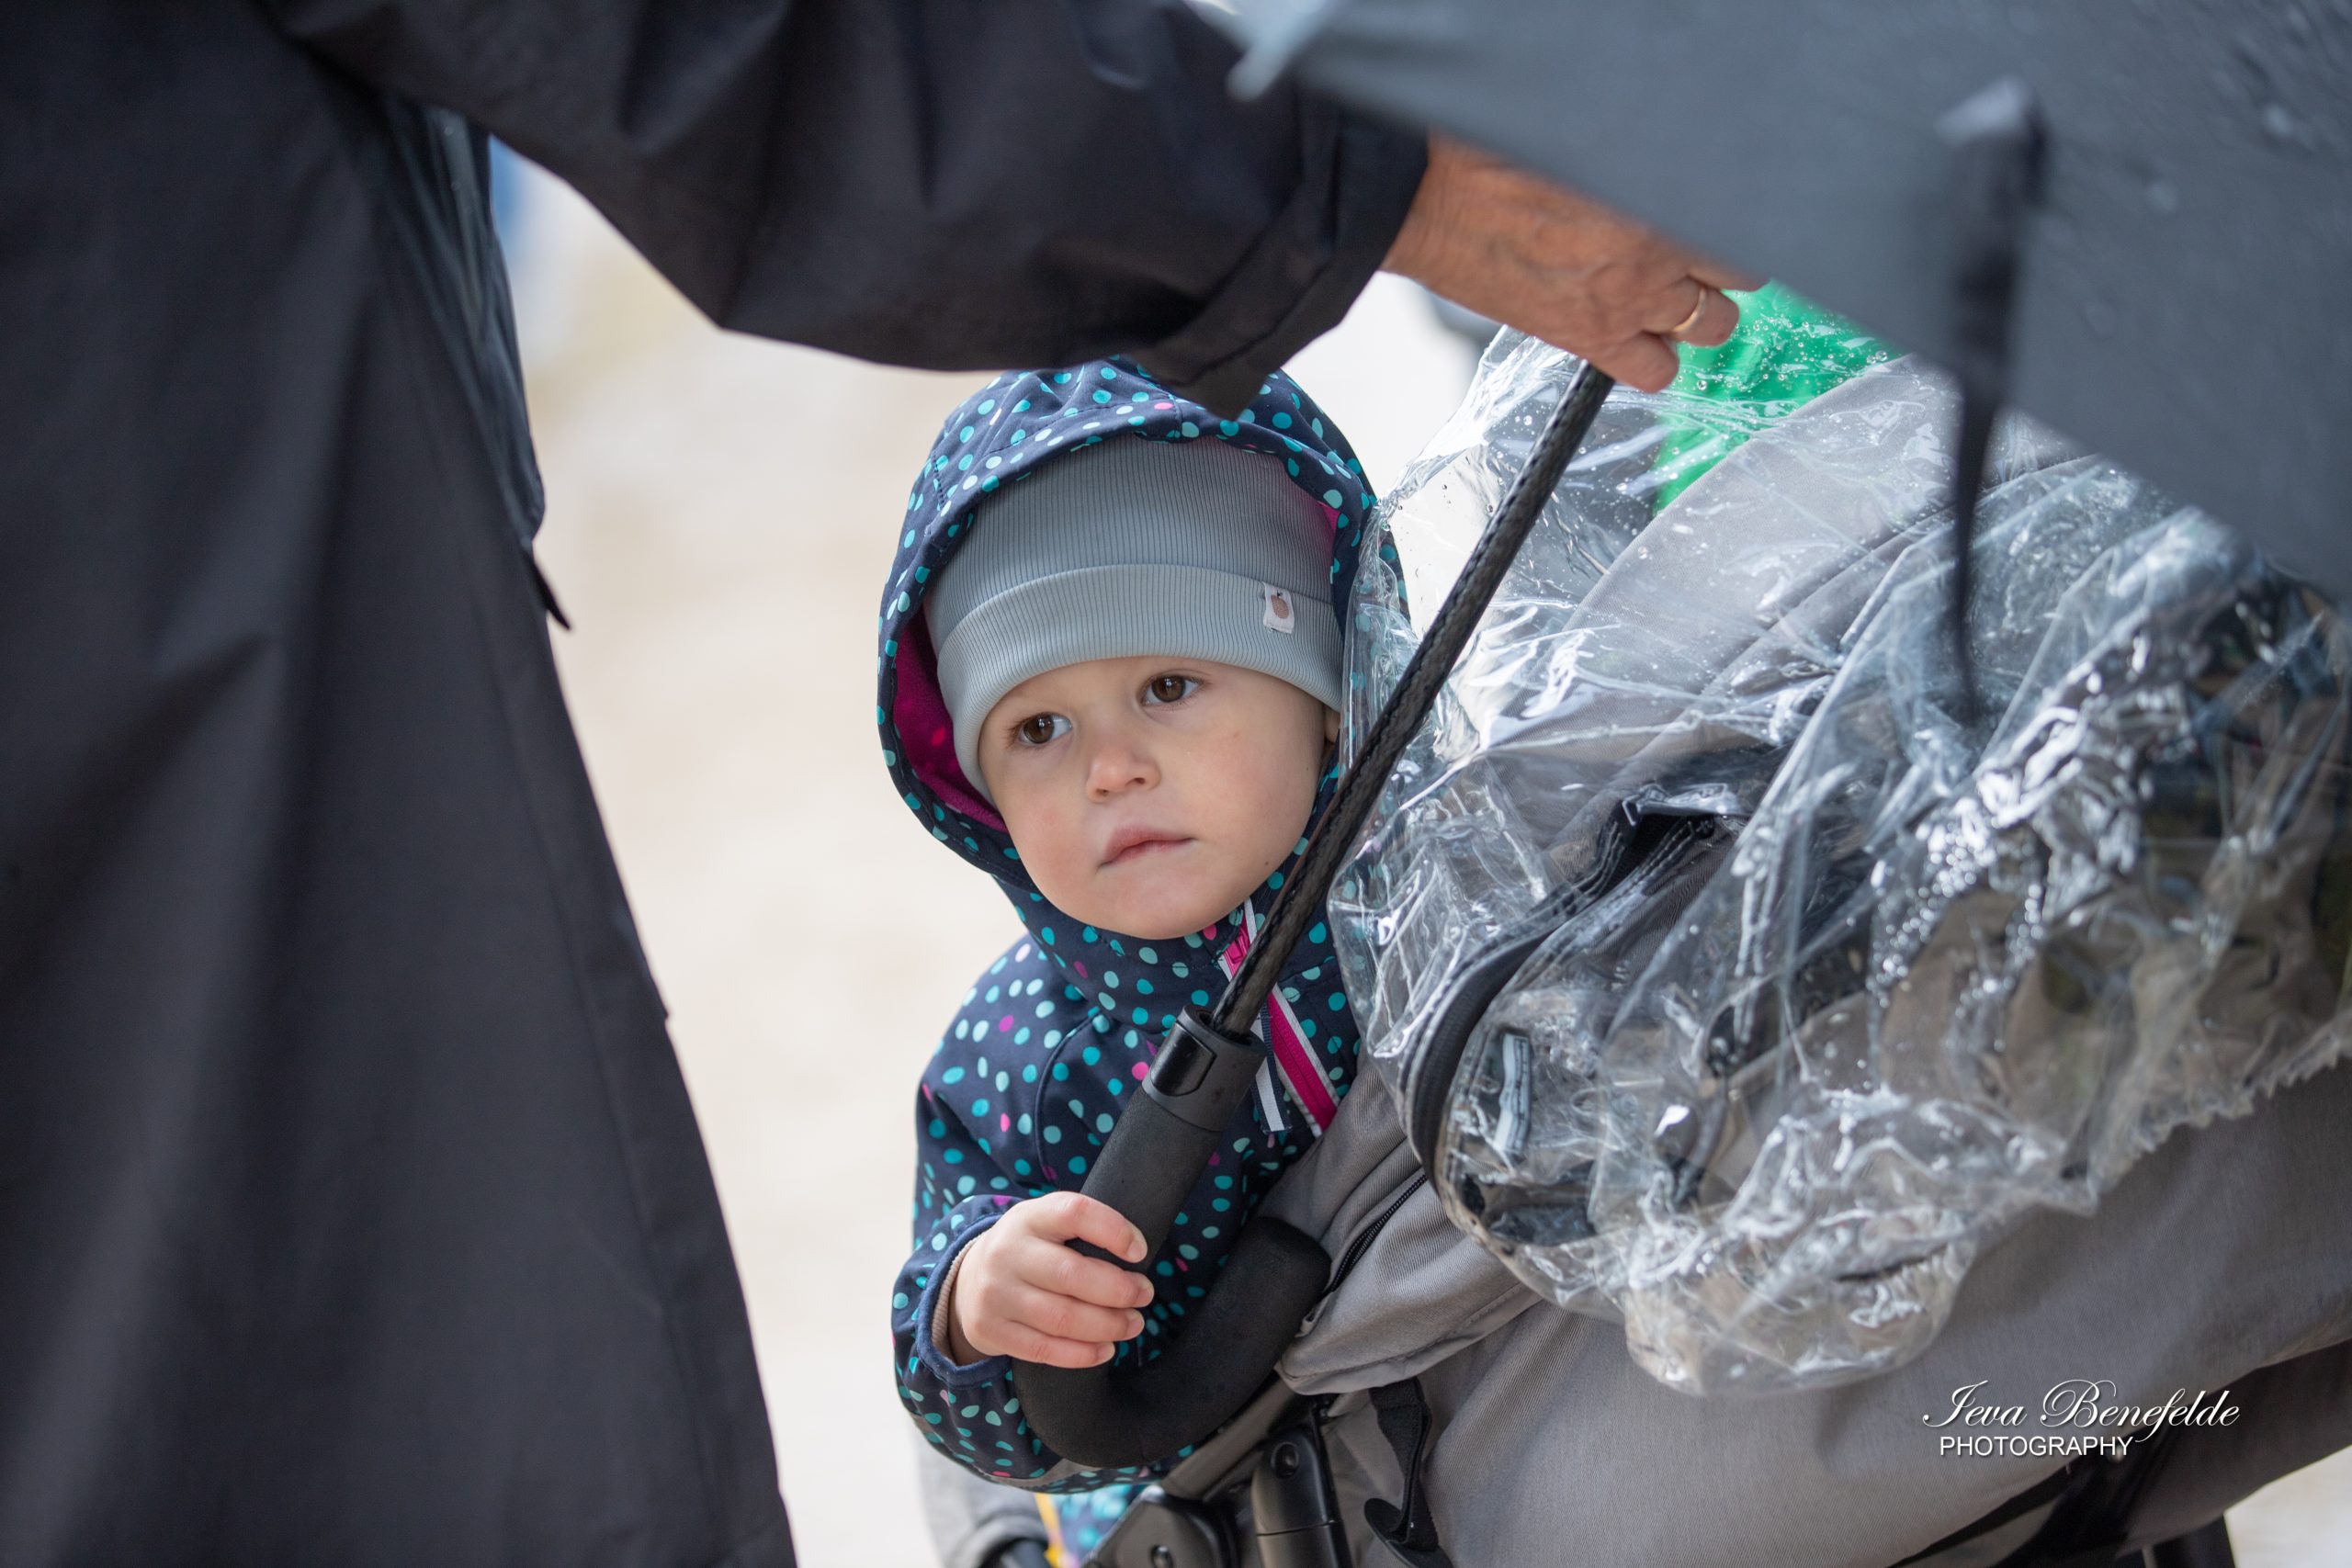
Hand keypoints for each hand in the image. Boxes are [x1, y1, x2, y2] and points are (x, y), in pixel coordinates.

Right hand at [945, 1193, 1155, 1367]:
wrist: (968, 1280)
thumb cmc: (1029, 1250)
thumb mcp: (1047, 1224)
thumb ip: (1084, 1229)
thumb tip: (1136, 1255)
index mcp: (1029, 1217)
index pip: (1074, 1213)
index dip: (1113, 1230)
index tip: (1140, 1251)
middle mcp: (1007, 1252)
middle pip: (1073, 1274)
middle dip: (1119, 1291)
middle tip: (1144, 1295)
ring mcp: (995, 1293)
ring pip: (1062, 1318)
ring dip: (1108, 1326)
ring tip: (1132, 1324)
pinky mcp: (990, 1330)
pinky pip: (1044, 1350)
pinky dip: (1082, 1354)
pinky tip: (1106, 1349)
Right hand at [1383, 135, 1763, 392]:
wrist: (1433, 204)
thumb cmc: (1494, 159)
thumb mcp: (1586, 145)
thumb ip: (1637, 166)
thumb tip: (1658, 175)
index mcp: (1660, 194)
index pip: (1740, 227)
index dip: (1733, 230)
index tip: (1720, 230)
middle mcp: (1656, 255)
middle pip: (1736, 281)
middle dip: (1721, 273)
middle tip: (1697, 266)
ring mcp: (1628, 303)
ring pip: (1709, 329)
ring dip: (1698, 316)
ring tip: (1673, 304)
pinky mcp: (1591, 340)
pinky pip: (1656, 372)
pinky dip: (1657, 359)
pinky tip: (1639, 338)